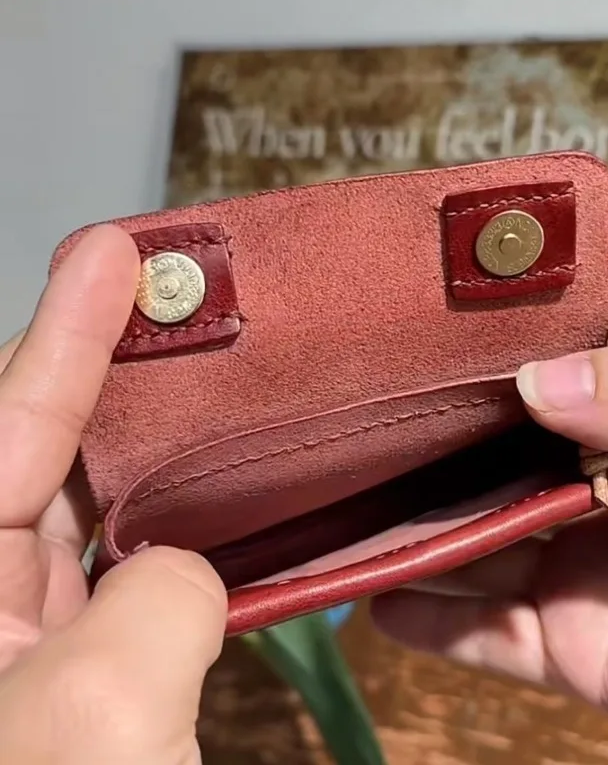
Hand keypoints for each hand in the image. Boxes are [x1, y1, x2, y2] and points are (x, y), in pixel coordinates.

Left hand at [0, 225, 226, 763]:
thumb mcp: (100, 710)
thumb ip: (163, 597)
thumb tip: (189, 573)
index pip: (5, 429)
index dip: (65, 330)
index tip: (117, 247)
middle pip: (48, 463)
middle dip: (115, 381)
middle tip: (183, 309)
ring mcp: (34, 664)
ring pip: (102, 534)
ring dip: (165, 470)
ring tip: (224, 400)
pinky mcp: (93, 702)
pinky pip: (145, 599)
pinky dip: (192, 557)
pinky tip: (236, 523)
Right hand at [371, 334, 607, 764]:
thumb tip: (534, 379)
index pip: (543, 389)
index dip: (486, 374)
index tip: (415, 356)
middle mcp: (589, 495)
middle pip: (490, 473)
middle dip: (433, 460)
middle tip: (362, 440)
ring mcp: (570, 570)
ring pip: (474, 551)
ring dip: (416, 540)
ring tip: (348, 517)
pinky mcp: (565, 644)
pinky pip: (482, 633)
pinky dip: (428, 621)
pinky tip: (376, 599)